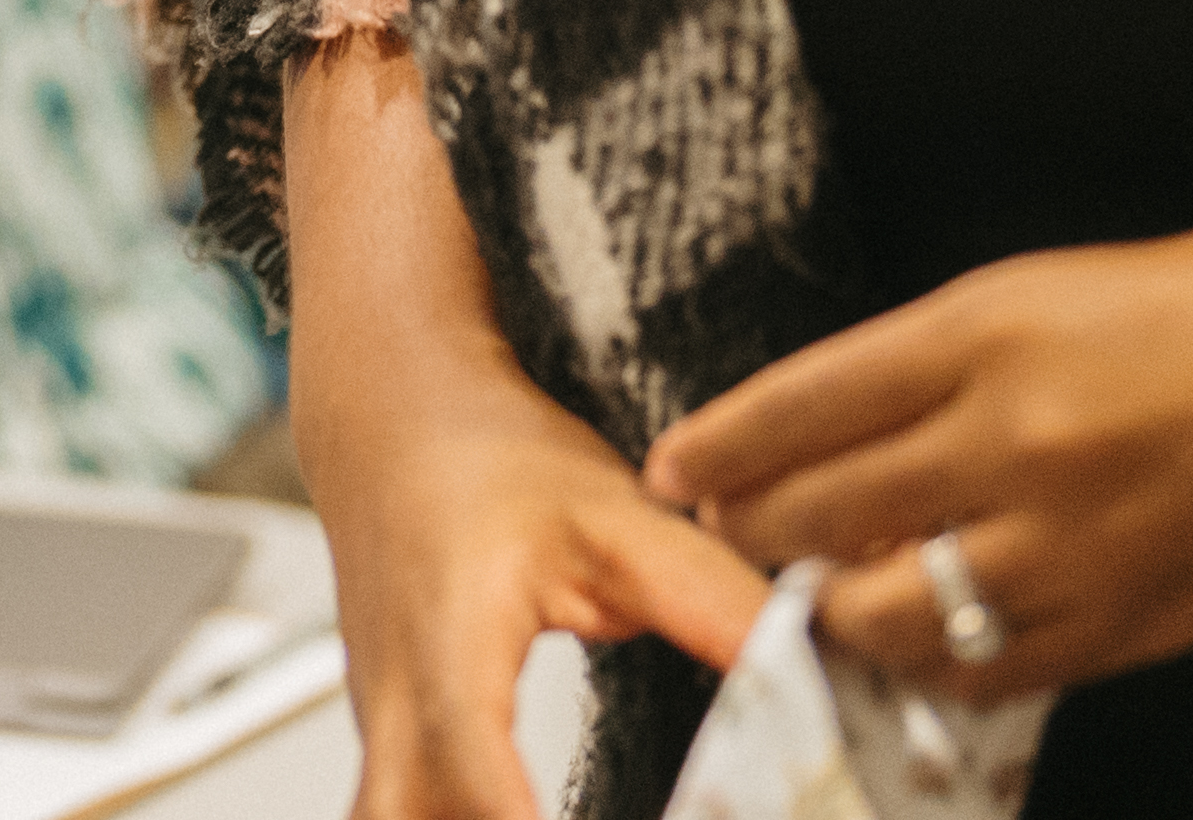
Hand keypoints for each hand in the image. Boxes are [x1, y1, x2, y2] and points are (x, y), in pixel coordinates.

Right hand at [287, 35, 758, 819]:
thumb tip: (813, 667)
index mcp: (451, 641)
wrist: (387, 413)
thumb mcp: (614, 518)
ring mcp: (378, 728)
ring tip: (551, 819)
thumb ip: (713, 601)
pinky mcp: (386, 741)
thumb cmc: (484, 454)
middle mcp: (396, 701)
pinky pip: (402, 815)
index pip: (478, 768)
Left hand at [646, 152, 1192, 707]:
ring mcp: (1080, 540)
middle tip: (728, 546)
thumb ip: (977, 360)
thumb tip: (881, 425)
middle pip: (822, 514)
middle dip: (757, 537)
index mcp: (993, 325)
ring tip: (817, 608)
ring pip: (892, 612)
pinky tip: (922, 660)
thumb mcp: (1090, 290)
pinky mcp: (1146, 621)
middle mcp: (1017, 434)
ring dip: (839, 614)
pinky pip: (997, 670)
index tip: (679, 471)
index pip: (802, 402)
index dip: (722, 448)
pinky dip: (943, 670)